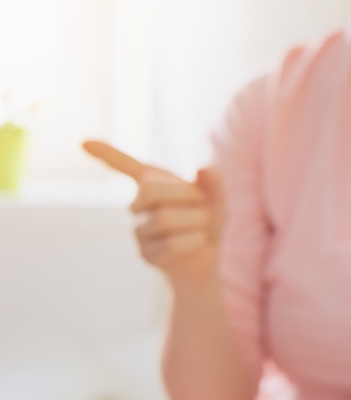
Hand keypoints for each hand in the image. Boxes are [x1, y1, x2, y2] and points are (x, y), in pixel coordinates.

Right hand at [82, 140, 225, 282]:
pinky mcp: (145, 253)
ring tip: (203, 226)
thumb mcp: (217, 197)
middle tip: (203, 203)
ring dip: (196, 220)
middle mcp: (139, 204)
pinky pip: (171, 244)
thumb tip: (204, 168)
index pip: (124, 165)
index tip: (83, 142)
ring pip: (164, 218)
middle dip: (186, 194)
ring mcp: (138, 229)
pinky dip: (195, 241)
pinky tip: (198, 241)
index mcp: (153, 183)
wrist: (207, 257)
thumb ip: (214, 182)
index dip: (106, 153)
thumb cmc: (208, 219)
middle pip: (150, 190)